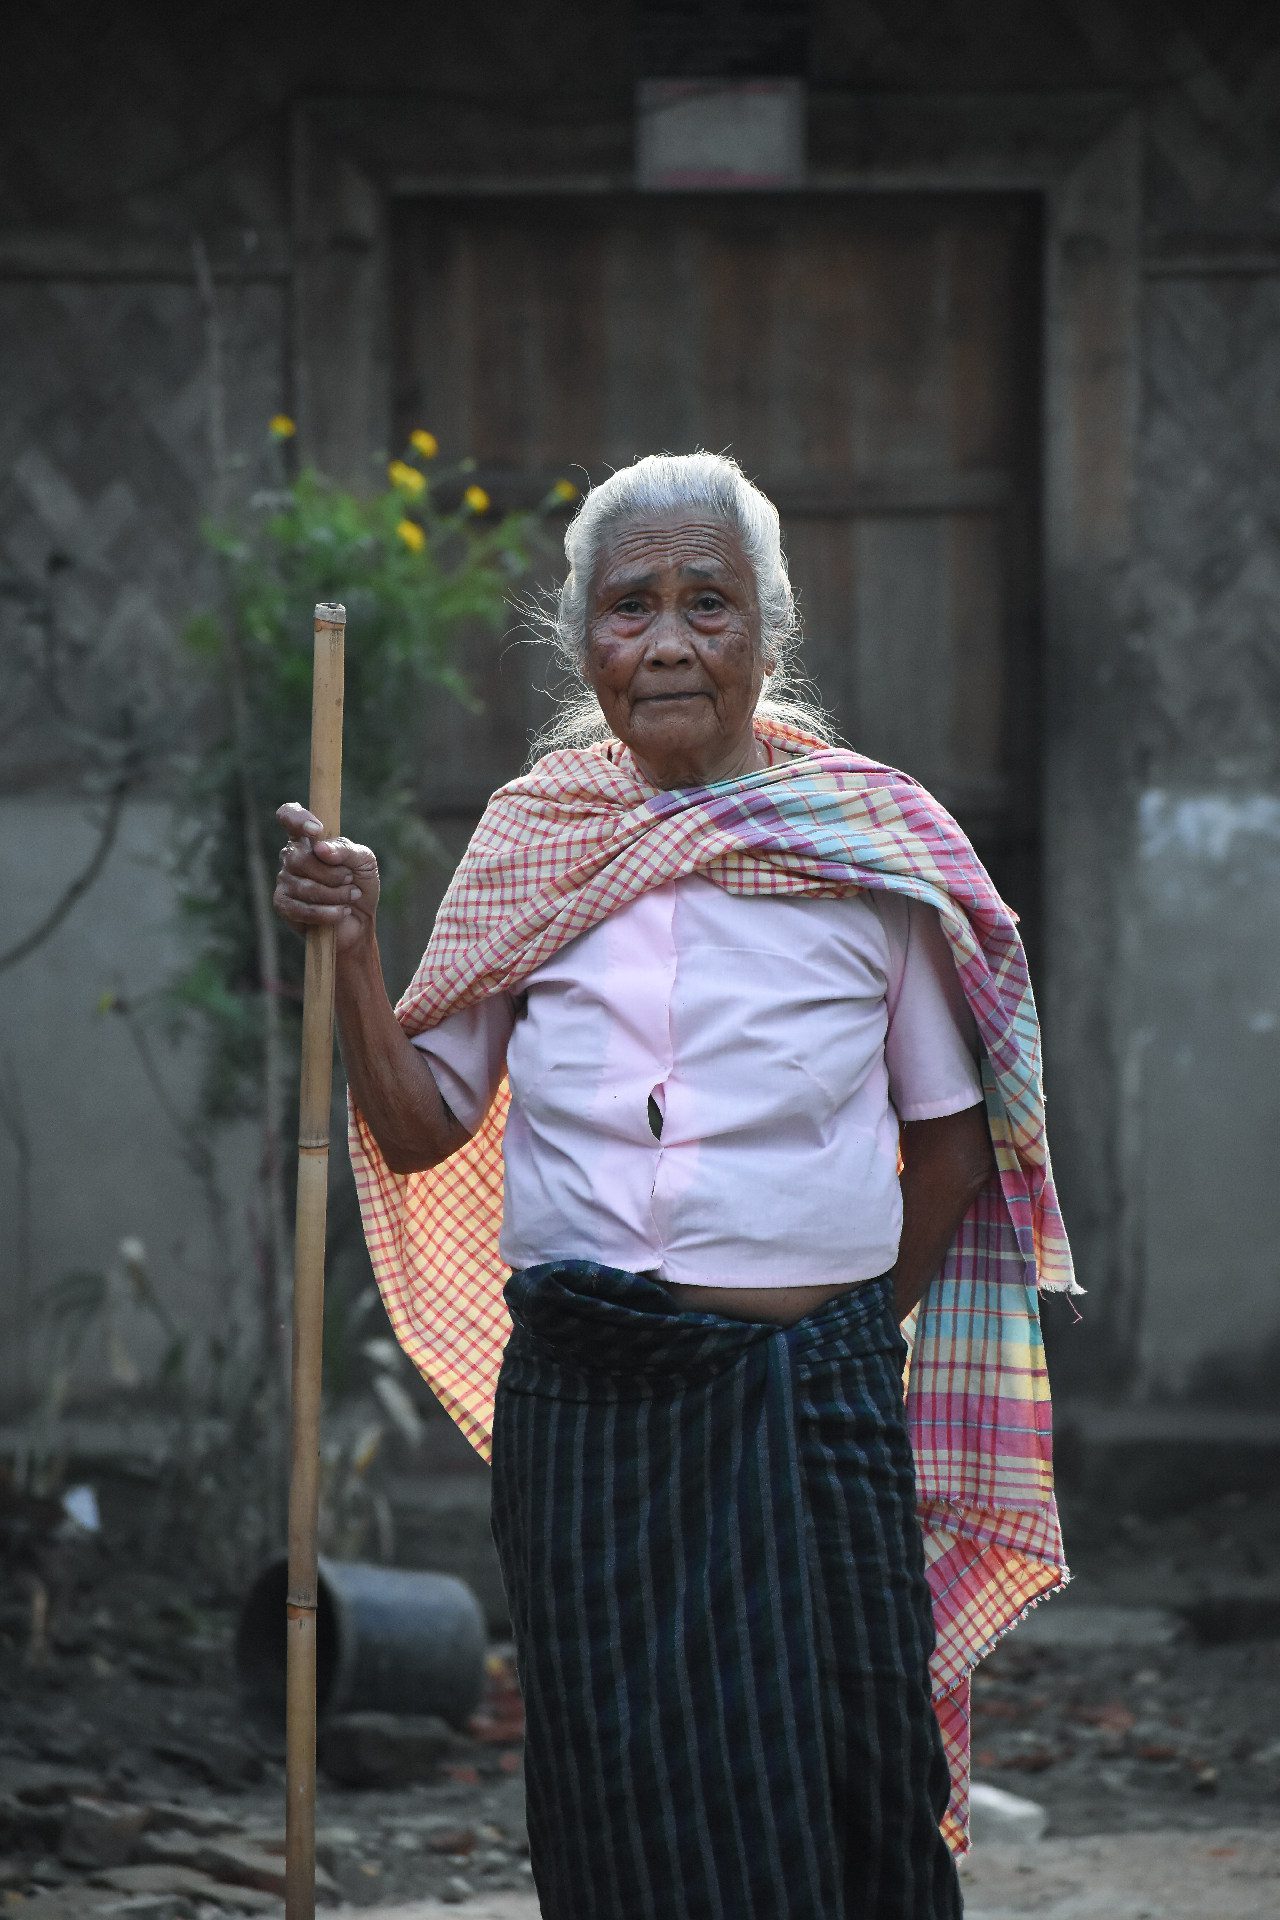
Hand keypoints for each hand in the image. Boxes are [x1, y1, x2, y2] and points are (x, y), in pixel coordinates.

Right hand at [272, 801, 380, 955]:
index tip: (317, 830)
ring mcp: (285, 881)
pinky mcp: (283, 905)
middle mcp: (292, 857)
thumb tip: (321, 849)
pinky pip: (301, 908)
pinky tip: (341, 912)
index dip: (297, 818)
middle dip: (332, 873)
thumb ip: (346, 849)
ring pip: (304, 885)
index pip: (289, 816)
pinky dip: (327, 912)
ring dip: (335, 894)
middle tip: (350, 879)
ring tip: (351, 897)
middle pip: (299, 858)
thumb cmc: (360, 885)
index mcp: (309, 839)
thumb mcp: (364, 861)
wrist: (360, 921)